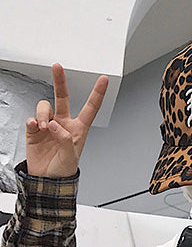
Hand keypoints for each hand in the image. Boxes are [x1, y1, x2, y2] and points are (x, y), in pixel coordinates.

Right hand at [25, 63, 107, 177]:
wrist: (47, 179)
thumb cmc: (63, 170)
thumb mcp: (70, 157)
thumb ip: (64, 140)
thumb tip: (53, 124)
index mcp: (78, 129)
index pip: (90, 108)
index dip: (97, 94)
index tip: (104, 79)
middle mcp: (63, 123)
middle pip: (62, 97)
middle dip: (59, 81)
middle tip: (57, 67)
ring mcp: (48, 125)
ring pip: (45, 107)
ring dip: (43, 115)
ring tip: (43, 129)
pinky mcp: (34, 129)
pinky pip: (32, 118)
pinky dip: (33, 122)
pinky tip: (36, 129)